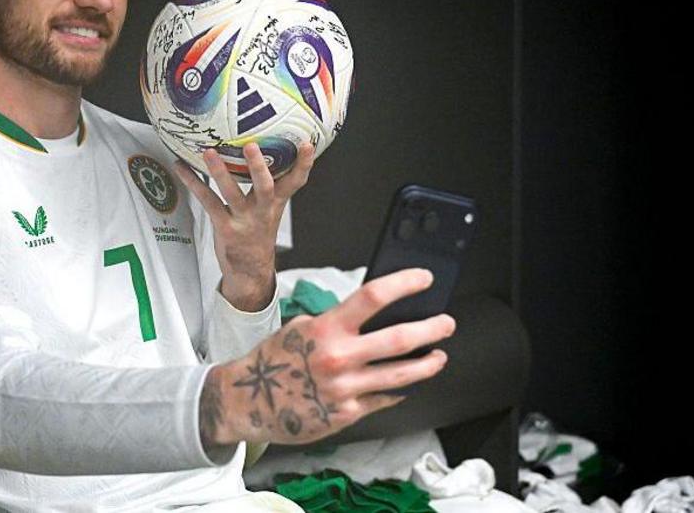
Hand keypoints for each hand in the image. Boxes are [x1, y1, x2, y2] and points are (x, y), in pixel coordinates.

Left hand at [172, 142, 315, 309]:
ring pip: (231, 193)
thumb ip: (270, 184)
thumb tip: (264, 147)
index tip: (307, 144)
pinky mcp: (224, 227)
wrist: (250, 272)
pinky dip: (193, 182)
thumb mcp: (271, 210)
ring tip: (209, 152)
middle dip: (258, 166)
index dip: (304, 164)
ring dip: (219, 172)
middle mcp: (262, 211)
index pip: (295, 182)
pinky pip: (207, 201)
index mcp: (276, 203)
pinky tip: (180, 167)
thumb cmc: (258, 233)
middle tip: (251, 145)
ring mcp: (243, 220)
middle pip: (264, 186)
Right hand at [199, 268, 455, 447]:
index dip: (404, 284)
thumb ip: (335, 322)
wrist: (247, 401)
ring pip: (401, 374)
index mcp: (326, 328)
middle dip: (431, 329)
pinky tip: (407, 384)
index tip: (424, 279)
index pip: (373, 297)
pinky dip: (398, 390)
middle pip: (398, 339)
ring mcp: (345, 388)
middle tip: (446, 323)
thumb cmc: (274, 360)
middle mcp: (338, 357)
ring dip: (427, 364)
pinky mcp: (347, 413)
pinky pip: (383, 398)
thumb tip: (372, 313)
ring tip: (439, 356)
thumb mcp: (300, 327)